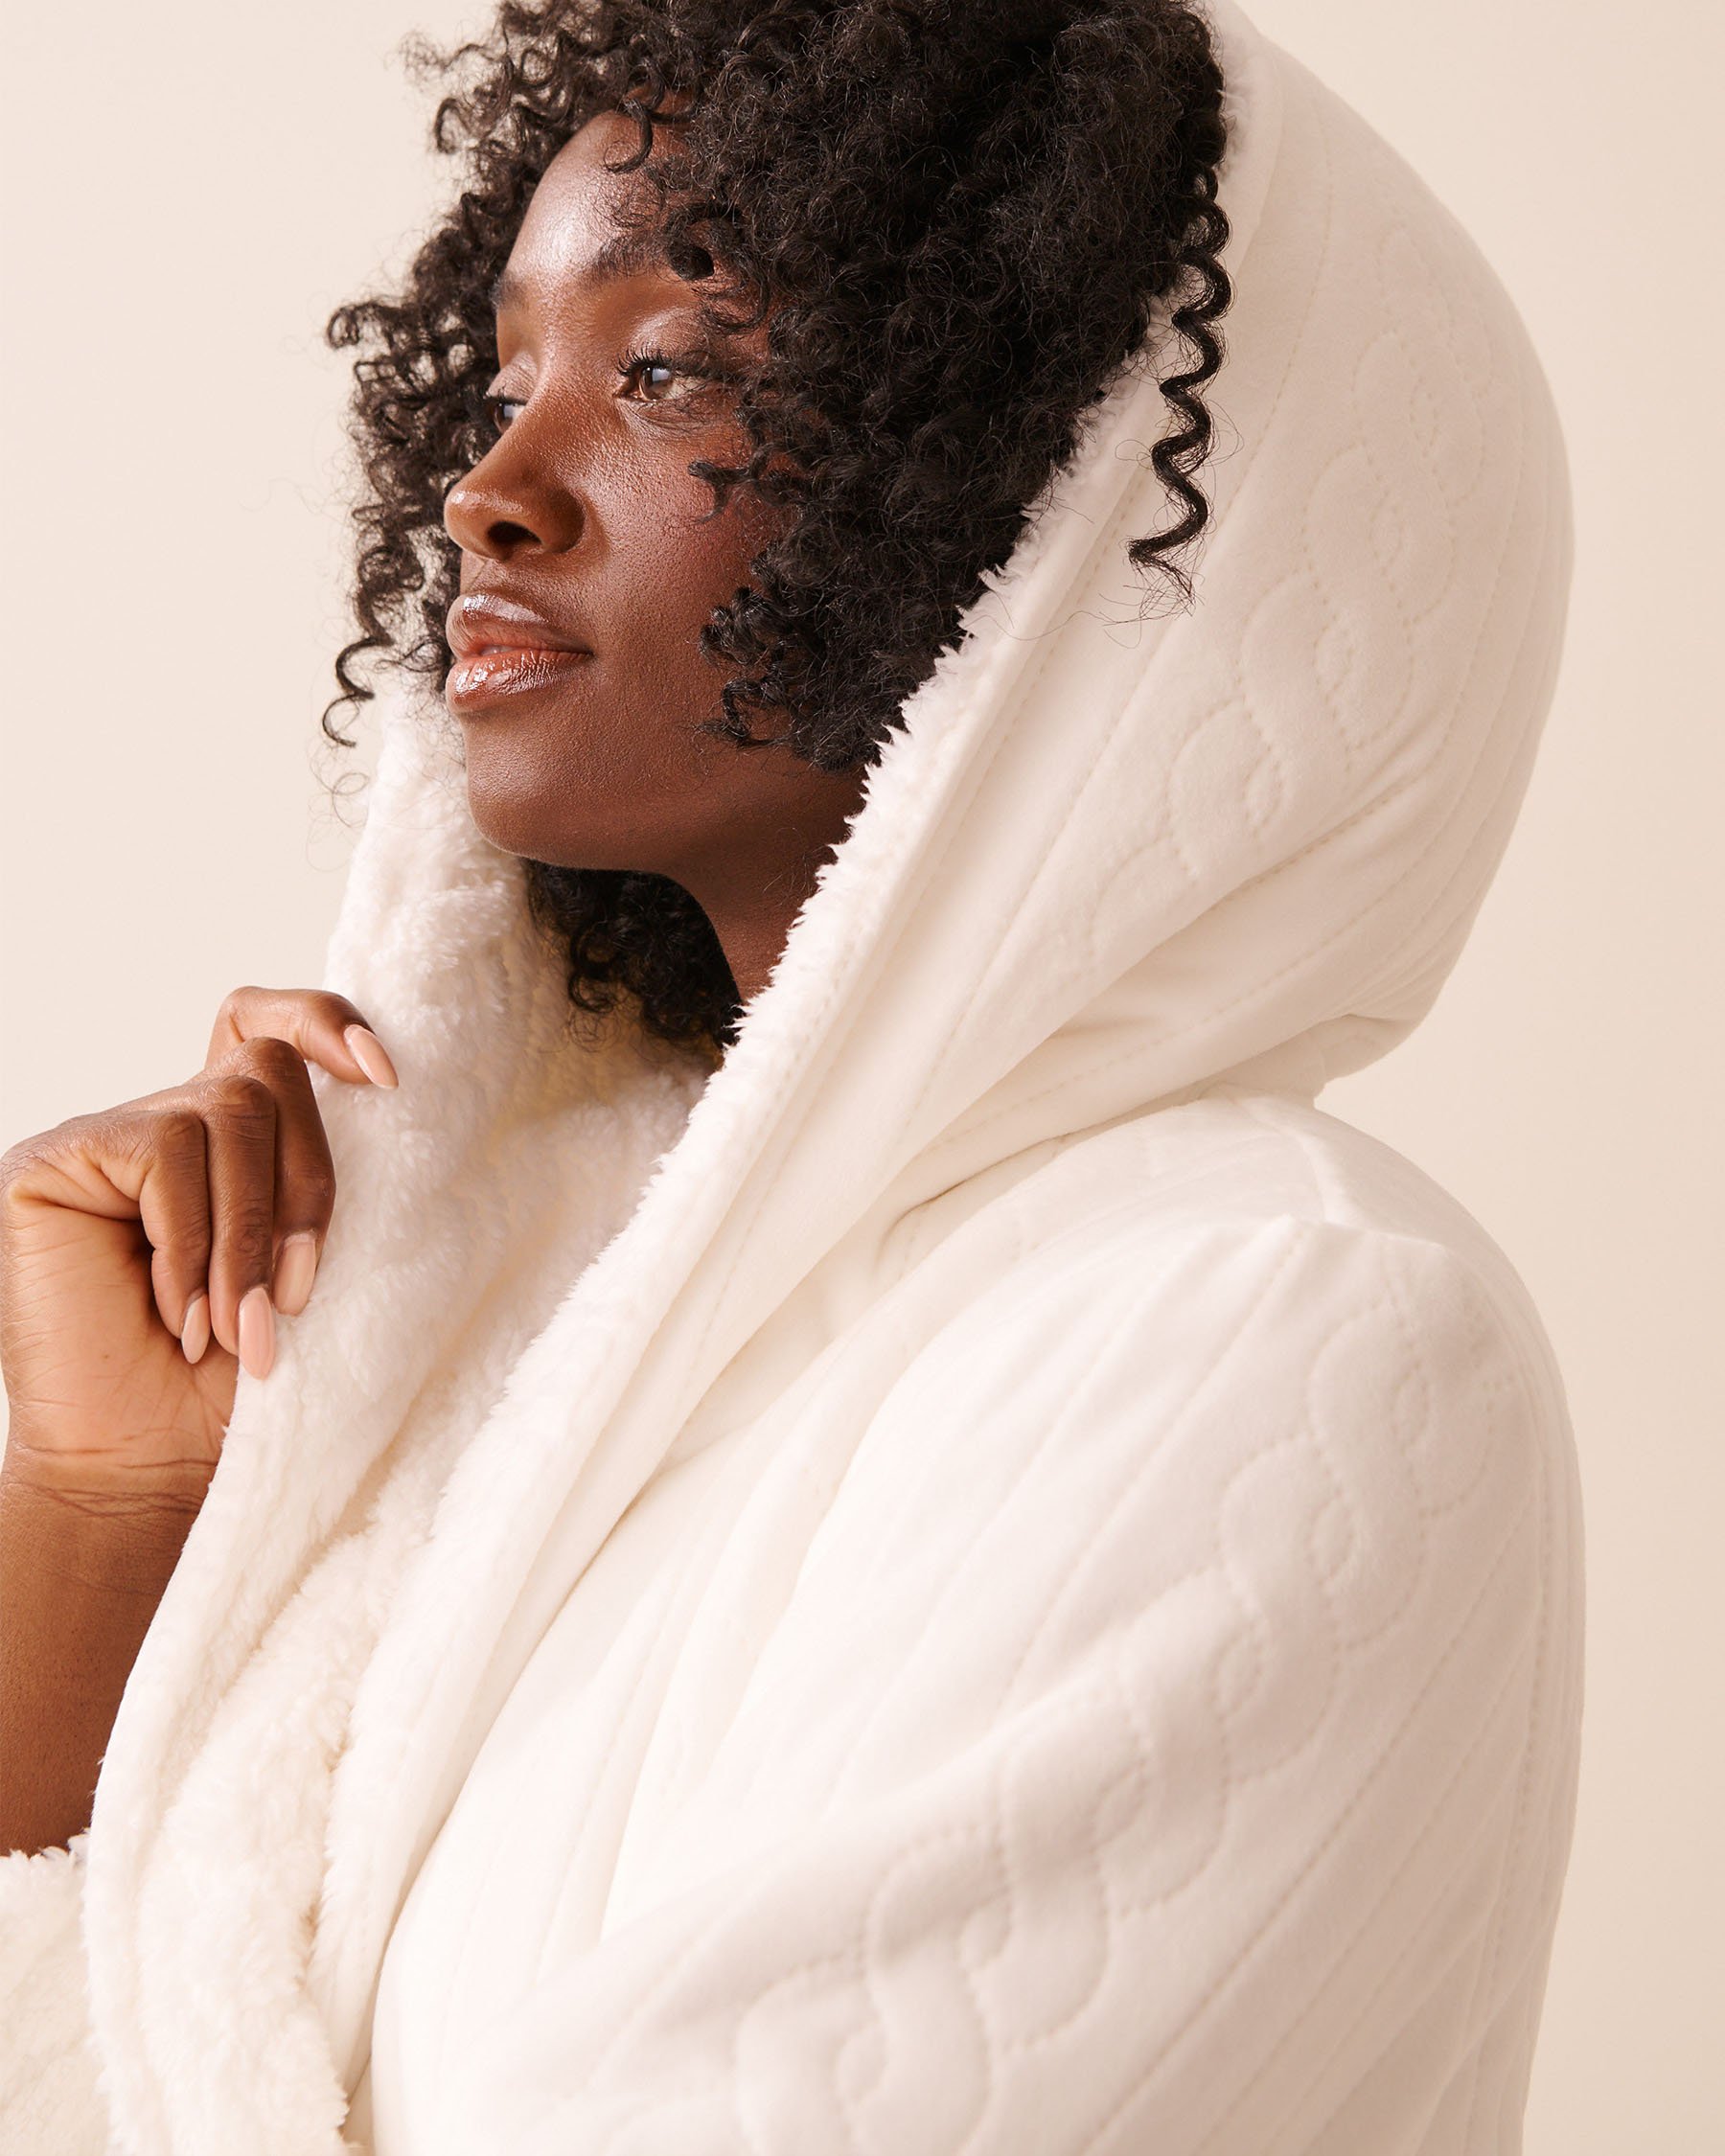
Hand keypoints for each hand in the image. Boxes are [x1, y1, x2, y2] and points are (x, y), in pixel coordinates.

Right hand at [0, 987, 397, 1509]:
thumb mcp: (302, 1268)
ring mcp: (106, 1138)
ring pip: (227, 1108)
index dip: (326, 1023)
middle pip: (269, 1073)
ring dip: (248, 1233)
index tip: (387, 1080)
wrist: (142, 1472)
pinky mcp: (54, 1159)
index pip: (268, 1027)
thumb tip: (384, 1083)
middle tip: (291, 1300)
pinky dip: (190, 1241)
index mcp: (231, 1144)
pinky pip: (163, 1148)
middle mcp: (166, 1124)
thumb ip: (321, 1178)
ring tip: (236, 1326)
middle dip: (305, 1187)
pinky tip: (181, 1315)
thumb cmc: (228, 1388)